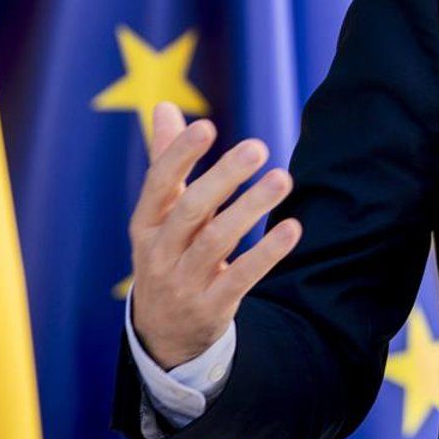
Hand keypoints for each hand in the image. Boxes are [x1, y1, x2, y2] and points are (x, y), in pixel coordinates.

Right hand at [128, 101, 302, 369]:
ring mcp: (183, 282)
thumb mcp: (159, 214)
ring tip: (283, 179)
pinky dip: (266, 253)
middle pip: (190, 210)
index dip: (180, 156)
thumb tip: (165, 106)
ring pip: (216, 241)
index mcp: (145, 224)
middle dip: (224, 177)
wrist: (163, 332)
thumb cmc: (167, 254)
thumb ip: (166, 161)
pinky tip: (293, 228)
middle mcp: (159, 252)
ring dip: (251, 208)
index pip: (158, 184)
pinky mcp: (211, 307)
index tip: (207, 126)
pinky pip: (240, 278)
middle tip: (258, 146)